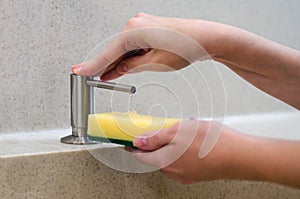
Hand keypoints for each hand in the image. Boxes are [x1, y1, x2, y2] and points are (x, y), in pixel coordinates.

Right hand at [72, 13, 218, 79]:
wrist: (206, 37)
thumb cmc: (186, 46)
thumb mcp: (156, 64)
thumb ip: (133, 67)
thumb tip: (120, 69)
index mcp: (135, 30)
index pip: (108, 52)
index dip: (92, 65)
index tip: (78, 71)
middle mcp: (136, 23)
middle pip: (115, 49)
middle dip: (106, 65)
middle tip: (91, 78)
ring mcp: (143, 24)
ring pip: (125, 48)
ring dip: (119, 62)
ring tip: (107, 76)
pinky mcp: (150, 28)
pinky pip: (134, 44)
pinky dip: (129, 56)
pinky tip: (122, 66)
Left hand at [127, 119, 238, 183]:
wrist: (240, 156)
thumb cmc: (211, 143)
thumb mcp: (177, 132)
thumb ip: (155, 137)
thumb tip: (139, 142)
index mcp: (165, 162)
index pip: (141, 156)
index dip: (134, 146)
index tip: (130, 140)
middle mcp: (175, 172)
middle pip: (156, 157)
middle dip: (156, 143)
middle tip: (160, 130)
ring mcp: (188, 173)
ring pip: (172, 157)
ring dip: (172, 145)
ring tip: (182, 132)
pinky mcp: (199, 172)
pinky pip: (184, 160)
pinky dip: (184, 149)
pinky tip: (195, 139)